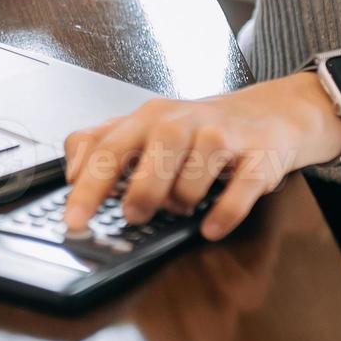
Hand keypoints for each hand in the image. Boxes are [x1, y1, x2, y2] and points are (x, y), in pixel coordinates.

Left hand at [62, 75, 340, 240]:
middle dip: (142, 191)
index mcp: (149, 118)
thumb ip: (102, 144)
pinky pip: (241, 189)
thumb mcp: (146, 129)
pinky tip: (211, 226)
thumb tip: (72, 172)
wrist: (267, 114)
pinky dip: (223, 213)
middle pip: (156, 152)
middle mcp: (184, 122)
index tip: (74, 219)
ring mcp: (223, 137)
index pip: (110, 148)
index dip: (89, 186)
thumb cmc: (197, 129)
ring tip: (182, 205)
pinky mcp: (258, 157)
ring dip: (184, 200)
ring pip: (197, 172)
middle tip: (135, 215)